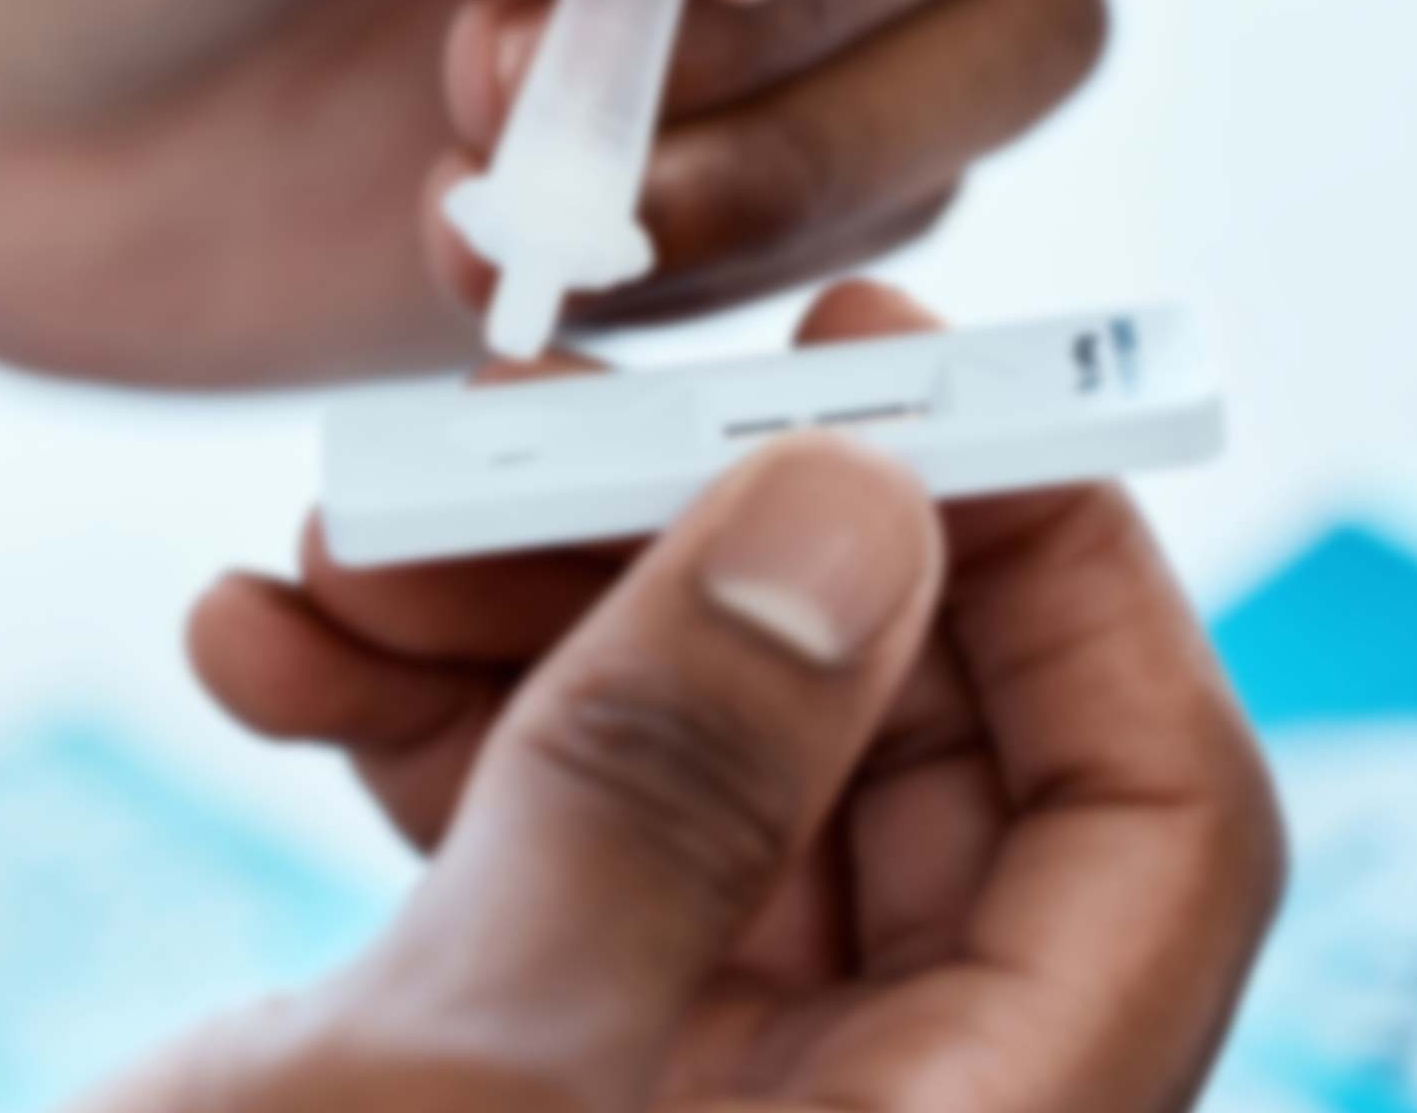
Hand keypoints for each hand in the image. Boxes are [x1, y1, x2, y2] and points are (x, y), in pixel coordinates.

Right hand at [126, 280, 1281, 1110]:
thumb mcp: (456, 1078)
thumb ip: (668, 789)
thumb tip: (851, 509)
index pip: (1156, 828)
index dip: (1061, 572)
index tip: (888, 374)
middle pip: (909, 767)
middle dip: (708, 559)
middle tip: (522, 425)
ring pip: (707, 779)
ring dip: (521, 626)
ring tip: (324, 548)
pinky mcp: (540, 1084)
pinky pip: (551, 850)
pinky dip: (424, 732)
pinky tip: (260, 653)